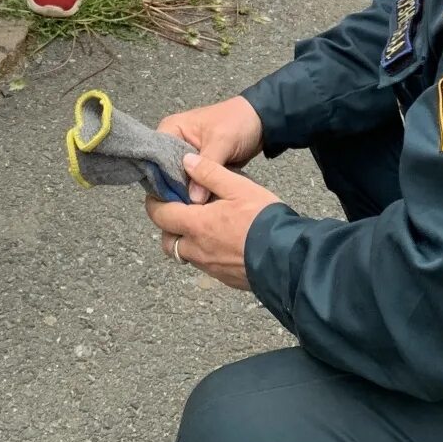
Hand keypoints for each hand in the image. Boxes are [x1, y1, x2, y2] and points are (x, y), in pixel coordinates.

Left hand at [145, 156, 281, 290]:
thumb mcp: (238, 187)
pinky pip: (206, 266)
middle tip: (182, 211)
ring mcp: (210, 268)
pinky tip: (224, 242)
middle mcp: (197, 250)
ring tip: (206, 226)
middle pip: (168, 241)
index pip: (160, 215)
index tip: (159, 195)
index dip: (155, 203)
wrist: (287, 257)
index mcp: (196, 225)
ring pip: (186, 255)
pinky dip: (206, 253)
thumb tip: (186, 162)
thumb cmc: (263, 220)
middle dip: (169, 227)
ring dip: (188, 241)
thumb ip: (210, 172)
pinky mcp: (225, 279)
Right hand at [156, 94, 263, 201]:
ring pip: (178, 180)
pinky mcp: (198, 167)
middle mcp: (173, 142)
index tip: (168, 201)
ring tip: (189, 214)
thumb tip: (194, 199)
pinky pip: (192, 183)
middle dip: (173, 191)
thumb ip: (207, 167)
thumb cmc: (239, 122)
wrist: (262, 122)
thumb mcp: (221, 141)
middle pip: (165, 172)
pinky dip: (196, 194)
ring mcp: (185, 156)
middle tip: (180, 211)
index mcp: (171, 129)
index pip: (155, 157)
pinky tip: (198, 209)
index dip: (160, 179)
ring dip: (185, 194)